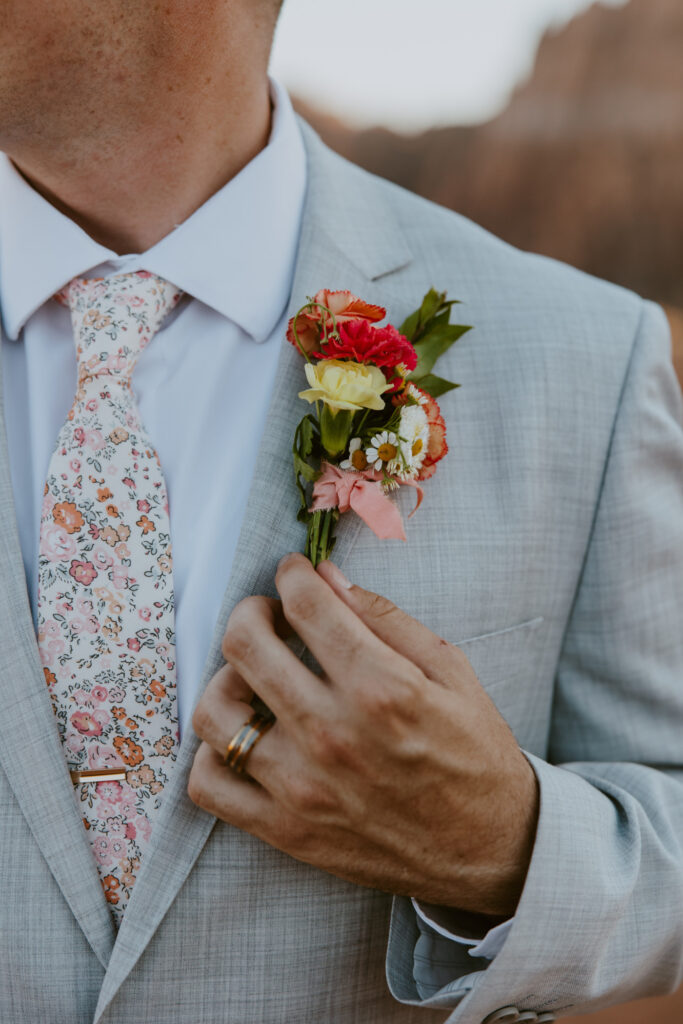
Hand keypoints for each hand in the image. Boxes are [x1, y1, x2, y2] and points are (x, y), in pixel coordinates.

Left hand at [189, 553, 538, 916]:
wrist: (491, 847)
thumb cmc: (474, 751)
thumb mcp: (451, 669)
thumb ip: (385, 617)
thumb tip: (327, 577)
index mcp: (381, 687)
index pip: (305, 605)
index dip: (293, 574)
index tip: (295, 574)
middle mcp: (333, 734)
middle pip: (244, 646)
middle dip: (251, 612)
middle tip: (269, 615)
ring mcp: (302, 786)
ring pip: (215, 710)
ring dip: (226, 678)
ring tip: (254, 676)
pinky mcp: (286, 830)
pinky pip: (208, 785)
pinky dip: (212, 751)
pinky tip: (245, 734)